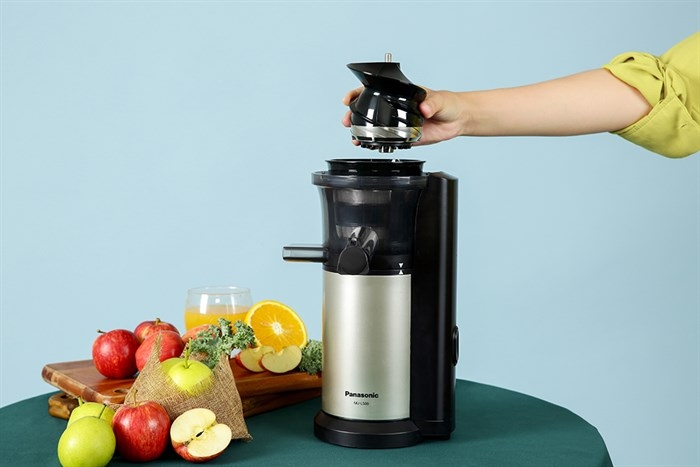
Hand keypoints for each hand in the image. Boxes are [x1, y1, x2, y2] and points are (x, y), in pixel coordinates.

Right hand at [341, 86, 465, 145]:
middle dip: (353, 114)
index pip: (374, 90)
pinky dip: (376, 144)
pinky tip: (368, 146)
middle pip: (369, 109)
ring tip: (354, 137)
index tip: (350, 98)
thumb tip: (425, 108)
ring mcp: (398, 123)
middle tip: (347, 120)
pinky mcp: (404, 137)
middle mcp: (396, 109)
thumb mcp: (439, 99)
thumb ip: (432, 103)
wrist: (456, 120)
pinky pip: (387, 141)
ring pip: (375, 127)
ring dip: (361, 132)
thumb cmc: (447, 104)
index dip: (358, 93)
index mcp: (400, 95)